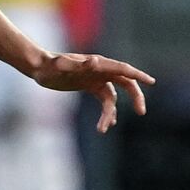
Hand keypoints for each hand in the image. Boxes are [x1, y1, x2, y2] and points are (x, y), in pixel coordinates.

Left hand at [28, 51, 154, 132]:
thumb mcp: (61, 65)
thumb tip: (95, 60)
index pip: (123, 69)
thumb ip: (76, 64)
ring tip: (103, 129)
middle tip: (141, 112)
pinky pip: (105, 100)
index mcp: (98, 64)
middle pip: (126, 83)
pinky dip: (107, 112)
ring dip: (111, 113)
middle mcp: (101, 71)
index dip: (138, 75)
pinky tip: (106, 125)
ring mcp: (96, 79)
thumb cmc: (49, 66)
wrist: (39, 68)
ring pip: (113, 97)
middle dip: (135, 97)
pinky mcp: (90, 86)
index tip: (151, 82)